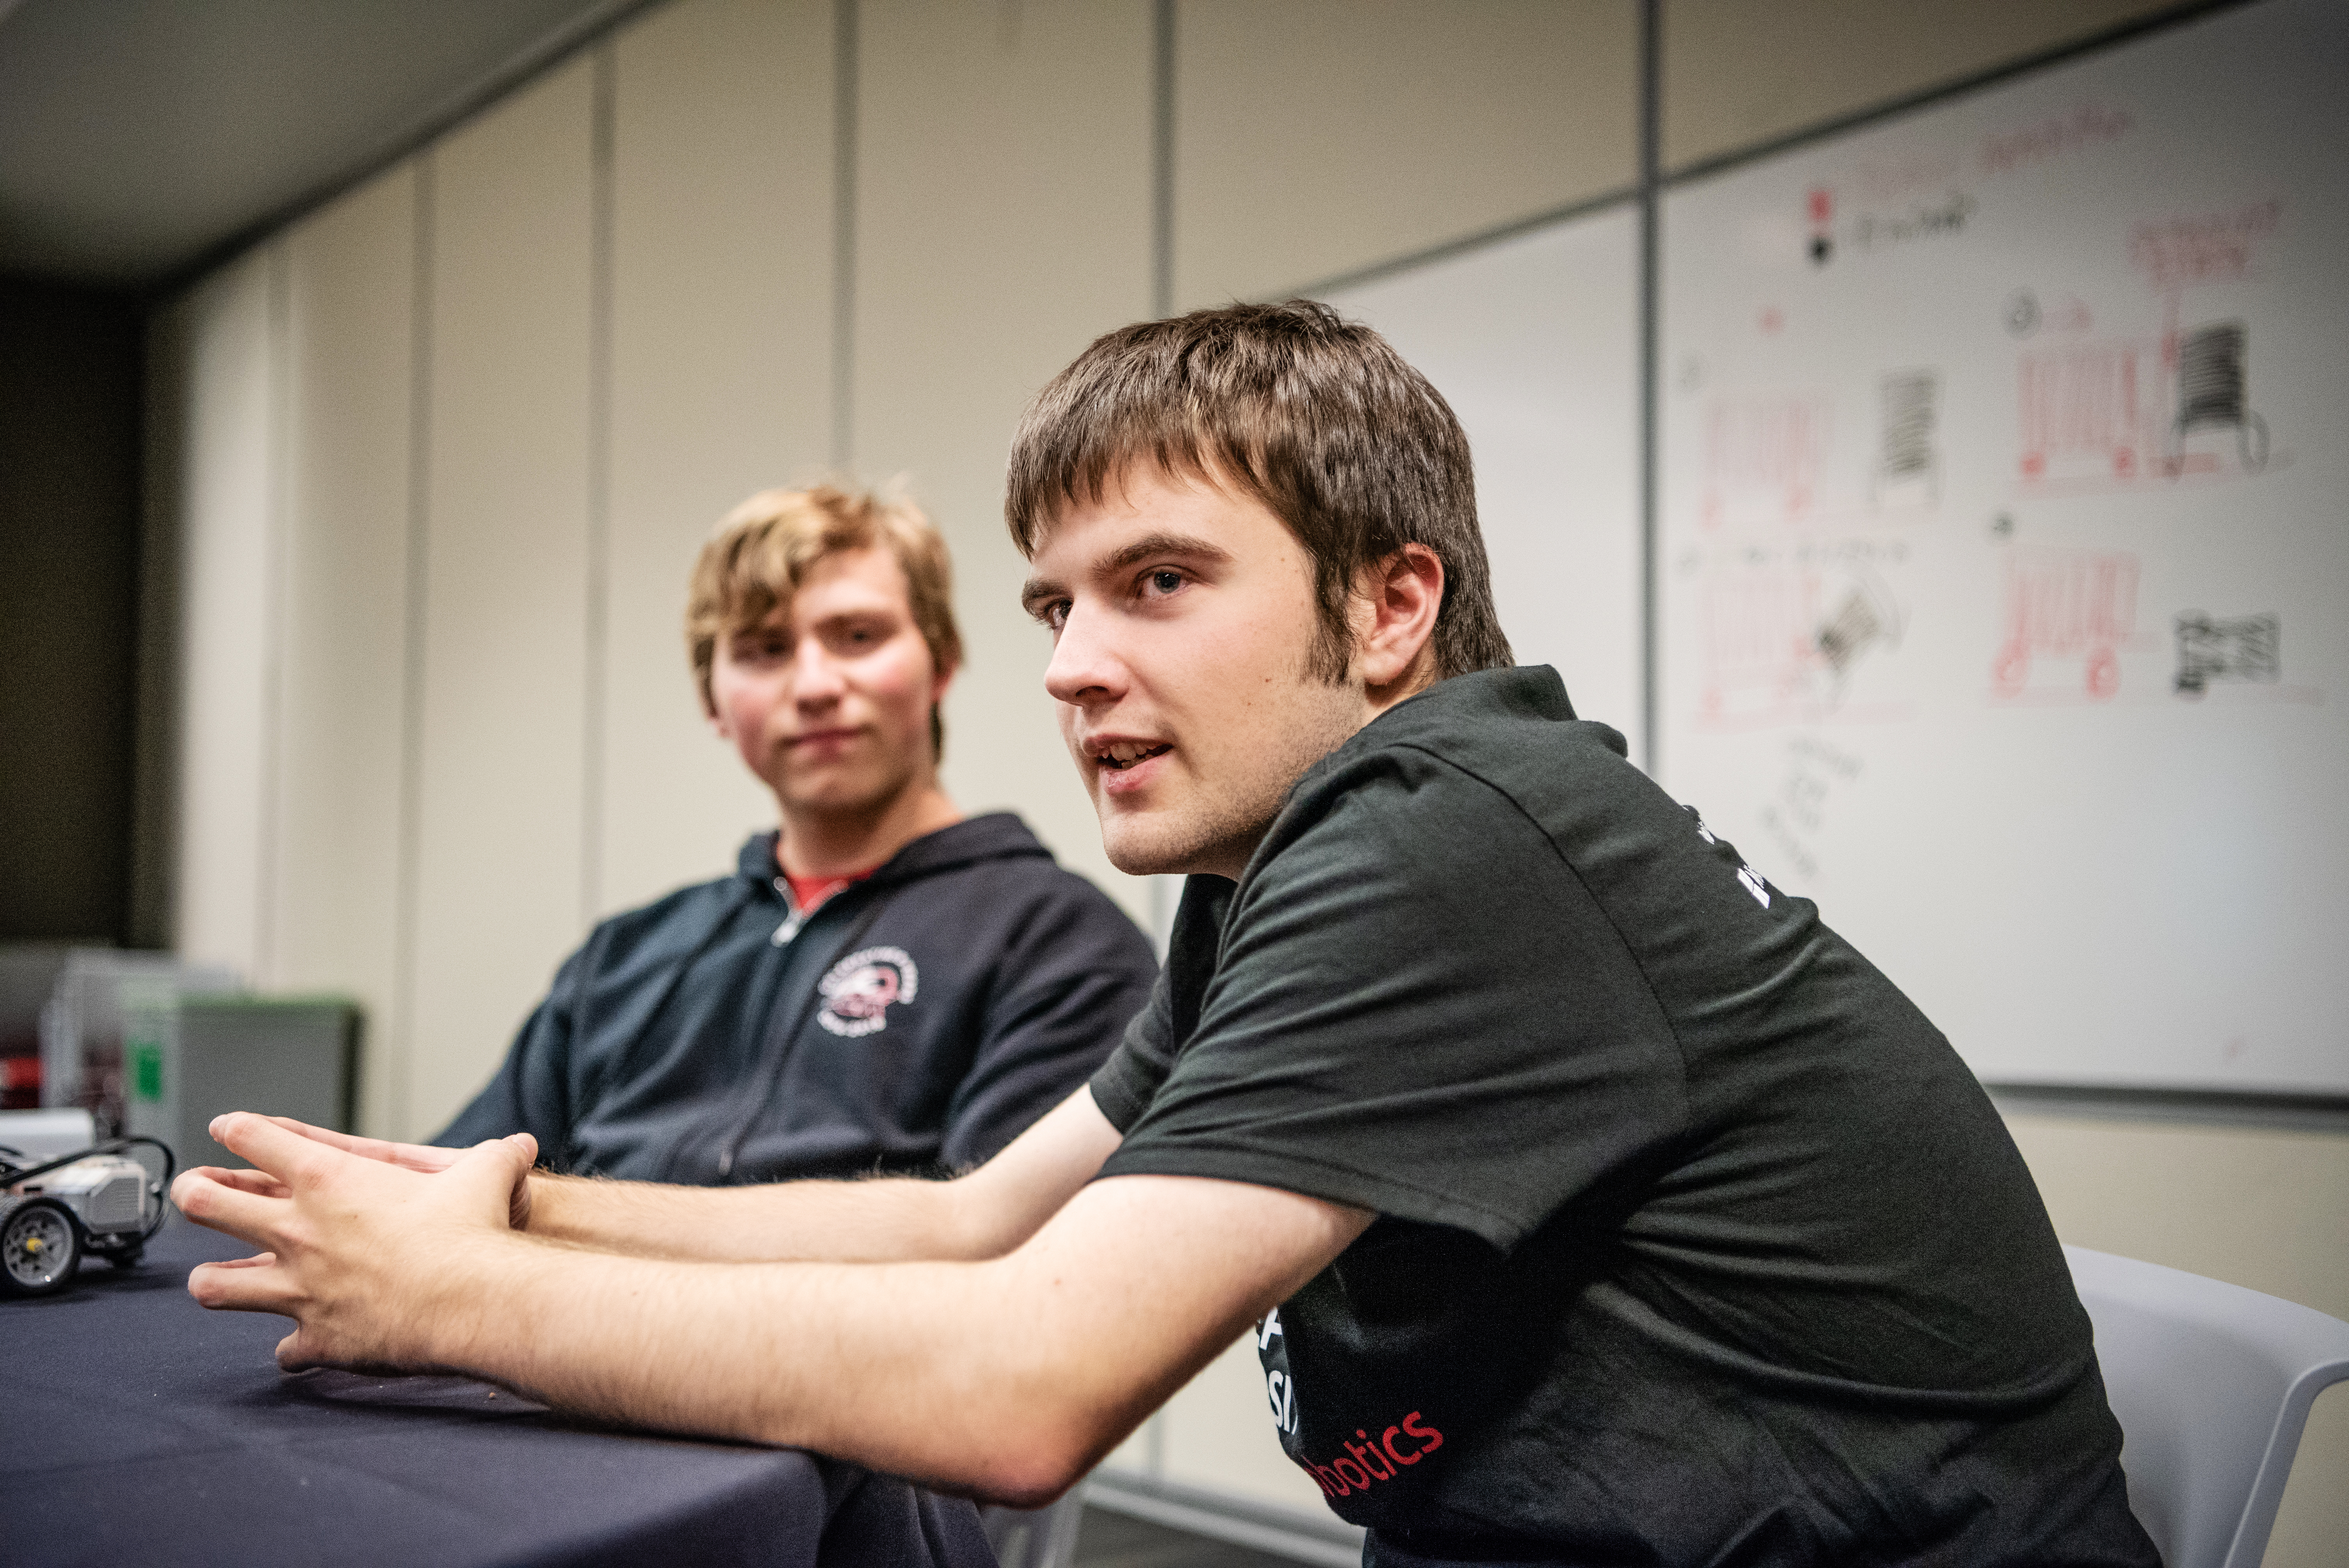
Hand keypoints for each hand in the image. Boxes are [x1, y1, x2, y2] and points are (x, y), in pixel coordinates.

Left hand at [173, 1113, 537, 1372]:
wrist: (474, 1301)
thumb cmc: (473, 1233)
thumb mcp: (487, 1174)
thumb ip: (497, 1157)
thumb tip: (522, 1147)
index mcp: (330, 1179)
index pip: (258, 1140)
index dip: (237, 1128)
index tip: (227, 1127)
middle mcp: (299, 1231)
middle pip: (208, 1204)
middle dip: (191, 1194)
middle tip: (191, 1193)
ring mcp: (298, 1288)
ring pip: (218, 1285)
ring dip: (212, 1280)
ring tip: (210, 1279)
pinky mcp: (316, 1336)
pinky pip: (284, 1349)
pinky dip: (292, 1348)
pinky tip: (298, 1346)